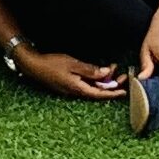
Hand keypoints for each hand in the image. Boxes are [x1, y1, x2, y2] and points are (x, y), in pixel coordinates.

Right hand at [9, 43, 127, 99]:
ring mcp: (72, 88)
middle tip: (123, 77)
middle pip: (98, 91)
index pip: (99, 94)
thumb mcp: (73, 64)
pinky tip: (99, 71)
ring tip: (113, 69)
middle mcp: (76, 91)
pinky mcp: (69, 83)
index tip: (124, 91)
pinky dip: (94, 78)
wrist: (33, 65)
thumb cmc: (51, 64)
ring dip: (103, 79)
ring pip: (92, 86)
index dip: (113, 93)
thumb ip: (90, 70)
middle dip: (111, 84)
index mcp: (78, 89)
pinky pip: (86, 83)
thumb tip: (105, 74)